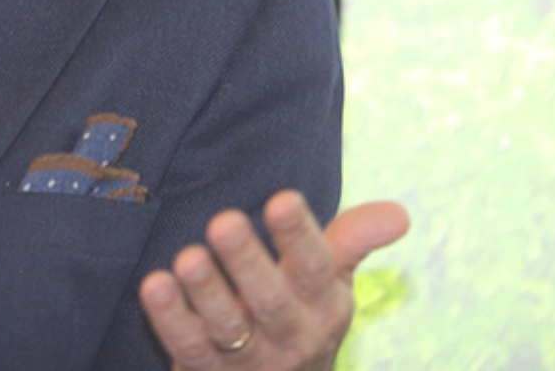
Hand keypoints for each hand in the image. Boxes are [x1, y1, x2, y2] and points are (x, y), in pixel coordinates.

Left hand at [139, 192, 409, 370]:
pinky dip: (171, 320)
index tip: (282, 199)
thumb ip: (354, 239)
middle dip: (248, 263)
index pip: (317, 269)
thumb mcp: (332, 279)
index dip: (300, 236)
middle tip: (223, 222)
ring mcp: (251, 361)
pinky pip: (189, 349)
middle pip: (271, 302)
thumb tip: (400, 214)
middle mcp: (292, 335)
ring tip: (187, 258)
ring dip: (207, 294)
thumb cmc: (302, 312)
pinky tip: (154, 286)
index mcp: (324, 304)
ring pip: (228, 330)